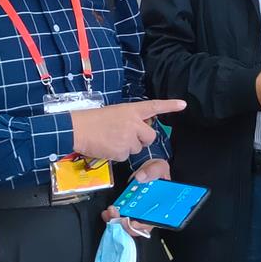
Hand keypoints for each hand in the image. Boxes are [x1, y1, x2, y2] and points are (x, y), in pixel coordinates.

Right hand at [71, 99, 185, 161]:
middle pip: (150, 136)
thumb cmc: (92, 120)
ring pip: (136, 148)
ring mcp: (129, 137)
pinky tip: (106, 147)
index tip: (183, 105)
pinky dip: (117, 155)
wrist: (77, 129)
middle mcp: (134, 123)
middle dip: (142, 140)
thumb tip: (139, 128)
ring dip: (127, 147)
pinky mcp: (122, 151)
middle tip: (125, 137)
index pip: (154, 106)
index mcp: (131, 110)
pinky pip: (125, 156)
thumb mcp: (115, 113)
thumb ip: (130, 119)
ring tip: (110, 140)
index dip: (170, 105)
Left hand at [102, 159, 169, 234]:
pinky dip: (112, 217)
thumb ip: (153, 170)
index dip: (144, 226)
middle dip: (126, 225)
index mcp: (160, 207)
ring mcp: (137, 213)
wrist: (146, 169)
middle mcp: (149, 213)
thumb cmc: (156, 171)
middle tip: (117, 216)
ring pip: (127, 225)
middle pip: (138, 227)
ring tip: (110, 212)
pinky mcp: (127, 209)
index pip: (154, 222)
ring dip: (116, 221)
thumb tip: (141, 177)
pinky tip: (108, 212)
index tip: (134, 222)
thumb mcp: (159, 167)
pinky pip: (119, 218)